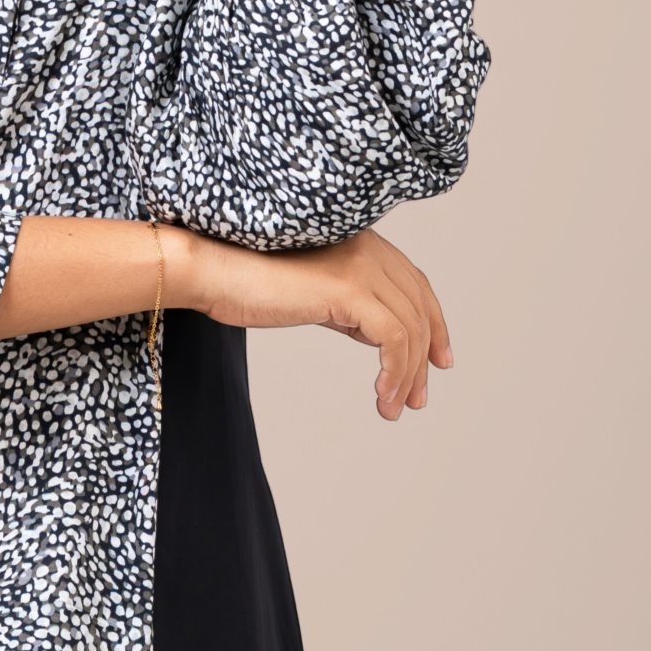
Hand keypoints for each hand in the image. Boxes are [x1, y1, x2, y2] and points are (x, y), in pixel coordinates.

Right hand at [183, 224, 452, 420]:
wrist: (214, 271)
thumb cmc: (248, 283)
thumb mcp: (312, 295)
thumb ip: (347, 306)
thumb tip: (376, 335)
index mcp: (363, 243)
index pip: (415, 285)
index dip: (434, 325)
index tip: (437, 362)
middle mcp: (370, 248)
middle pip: (420, 308)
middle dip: (424, 358)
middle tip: (416, 399)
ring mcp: (362, 266)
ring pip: (410, 328)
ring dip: (407, 375)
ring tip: (393, 408)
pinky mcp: (351, 289)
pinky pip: (394, 339)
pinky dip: (395, 372)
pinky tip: (382, 395)